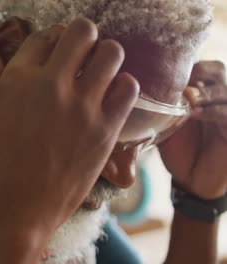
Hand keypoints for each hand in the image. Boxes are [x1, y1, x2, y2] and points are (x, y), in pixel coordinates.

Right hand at [0, 18, 138, 234]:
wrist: (17, 206)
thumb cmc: (3, 162)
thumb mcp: (0, 112)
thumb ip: (22, 84)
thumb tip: (48, 64)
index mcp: (17, 79)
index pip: (44, 35)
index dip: (56, 38)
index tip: (62, 48)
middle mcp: (49, 84)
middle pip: (81, 31)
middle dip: (85, 37)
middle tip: (85, 52)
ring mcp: (80, 106)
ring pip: (112, 52)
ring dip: (108, 57)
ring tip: (102, 73)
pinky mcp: (105, 129)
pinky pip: (129, 87)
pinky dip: (123, 87)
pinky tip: (112, 97)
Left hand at [159, 61, 226, 198]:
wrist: (194, 182)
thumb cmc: (178, 152)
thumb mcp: (162, 126)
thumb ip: (154, 110)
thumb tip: (123, 95)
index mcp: (200, 93)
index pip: (199, 66)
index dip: (184, 64)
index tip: (162, 70)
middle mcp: (217, 99)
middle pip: (216, 69)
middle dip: (199, 71)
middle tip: (180, 82)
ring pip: (224, 89)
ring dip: (205, 91)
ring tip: (188, 97)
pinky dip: (213, 111)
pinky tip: (196, 113)